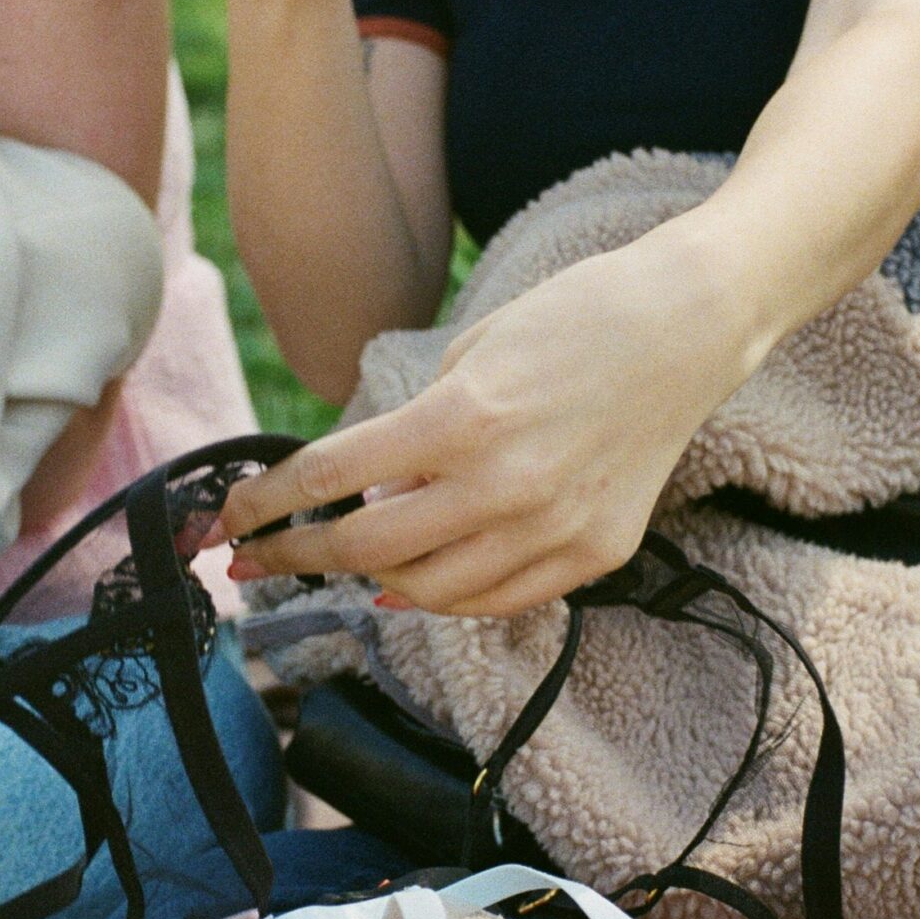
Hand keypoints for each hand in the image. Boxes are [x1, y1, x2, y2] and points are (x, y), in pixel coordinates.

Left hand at [216, 232, 764, 616]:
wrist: (690, 325)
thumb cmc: (575, 318)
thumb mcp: (470, 352)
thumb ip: (414, 432)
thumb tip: (375, 496)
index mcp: (460, 420)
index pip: (329, 479)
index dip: (265, 507)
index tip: (228, 521)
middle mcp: (504, 486)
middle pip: (366, 547)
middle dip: (295, 557)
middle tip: (249, 561)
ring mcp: (555, 529)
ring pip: (427, 591)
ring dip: (366, 581)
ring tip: (334, 565)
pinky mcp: (596, 553)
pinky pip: (496, 600)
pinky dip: (441, 597)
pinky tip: (406, 586)